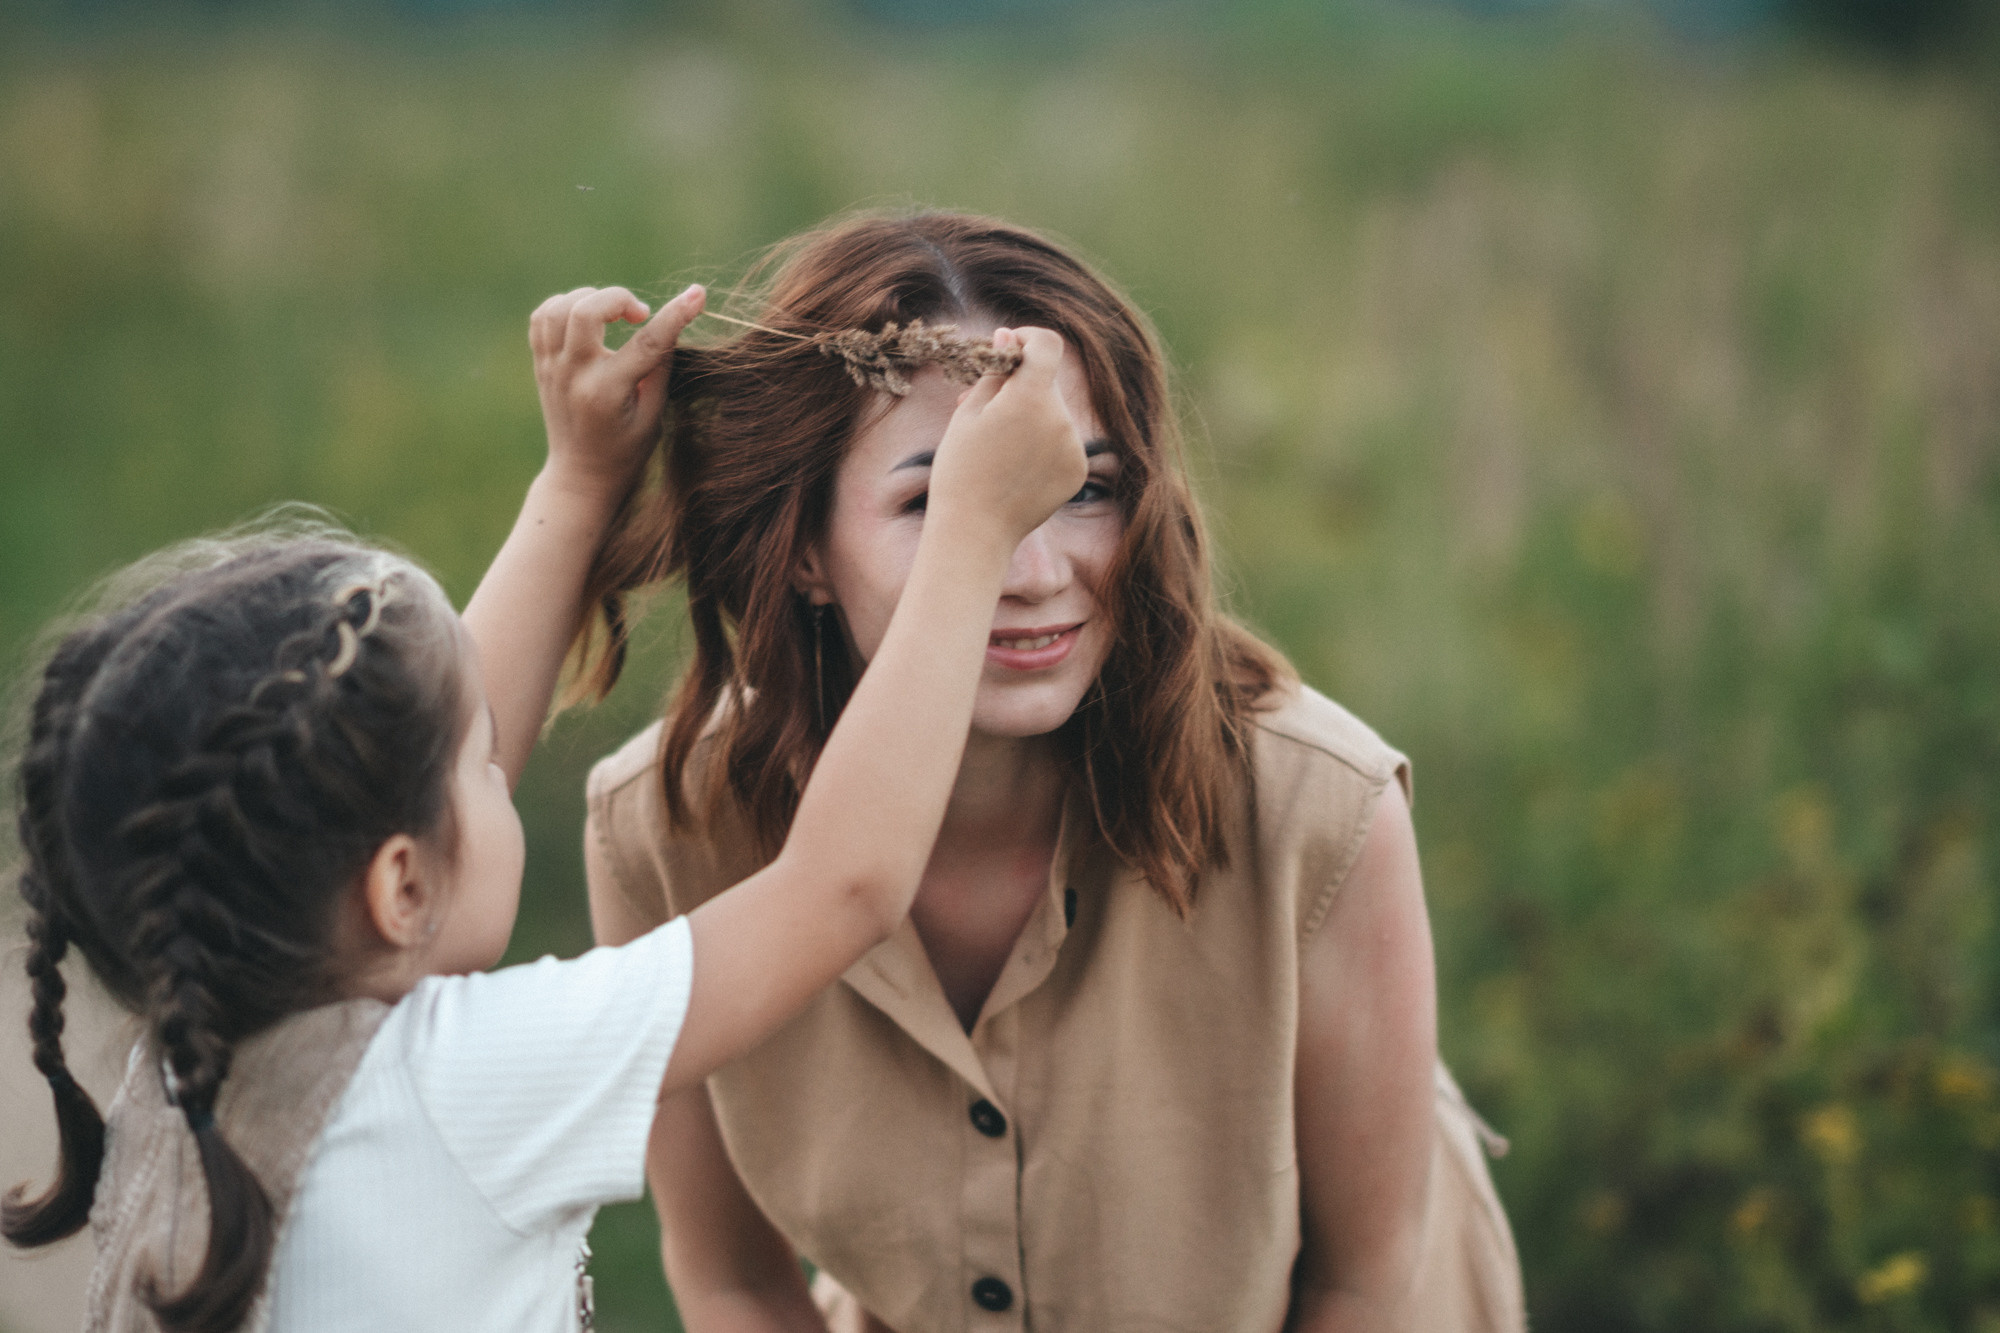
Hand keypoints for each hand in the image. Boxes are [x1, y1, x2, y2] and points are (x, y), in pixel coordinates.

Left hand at [528, 282, 705, 503]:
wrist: (580, 475)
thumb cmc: (625, 451)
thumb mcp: (653, 417)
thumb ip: (659, 369)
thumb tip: (668, 324)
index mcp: (607, 393)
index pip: (646, 343)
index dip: (676, 314)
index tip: (698, 294)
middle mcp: (574, 376)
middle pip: (586, 311)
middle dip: (620, 299)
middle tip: (640, 315)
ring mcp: (551, 368)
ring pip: (559, 307)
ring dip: (591, 299)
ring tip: (613, 316)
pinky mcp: (541, 364)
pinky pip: (542, 317)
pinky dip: (565, 305)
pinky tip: (588, 319)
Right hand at [926, 327, 1088, 544]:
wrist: (975, 531)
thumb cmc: (961, 469)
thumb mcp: (968, 413)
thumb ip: (995, 371)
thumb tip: (1008, 337)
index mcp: (1031, 397)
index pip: (1047, 344)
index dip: (1027, 339)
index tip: (1008, 349)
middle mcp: (1062, 419)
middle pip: (1048, 381)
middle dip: (1021, 384)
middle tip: (985, 407)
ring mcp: (1074, 446)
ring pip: (1055, 412)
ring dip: (1031, 414)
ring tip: (997, 443)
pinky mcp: (1078, 470)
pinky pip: (1063, 441)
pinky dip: (1044, 443)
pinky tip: (1016, 466)